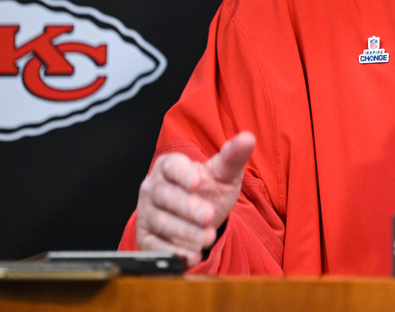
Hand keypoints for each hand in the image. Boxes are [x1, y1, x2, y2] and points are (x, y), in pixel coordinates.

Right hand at [135, 131, 255, 266]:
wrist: (198, 215)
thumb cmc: (208, 188)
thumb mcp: (223, 173)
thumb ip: (233, 156)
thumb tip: (249, 138)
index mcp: (169, 166)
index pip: (172, 167)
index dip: (183, 174)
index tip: (198, 182)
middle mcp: (153, 188)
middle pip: (167, 197)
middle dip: (188, 208)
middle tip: (209, 217)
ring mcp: (147, 213)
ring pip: (163, 222)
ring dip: (185, 232)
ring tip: (207, 238)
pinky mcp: (146, 237)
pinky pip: (155, 246)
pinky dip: (172, 252)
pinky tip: (191, 256)